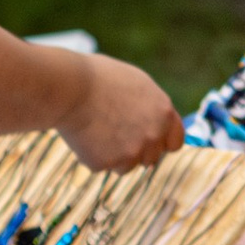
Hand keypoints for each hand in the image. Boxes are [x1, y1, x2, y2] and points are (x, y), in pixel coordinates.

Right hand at [58, 56, 181, 170]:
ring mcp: (130, 153)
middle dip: (135, 150)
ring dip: (114, 155)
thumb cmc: (99, 78)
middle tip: (114, 133)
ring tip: (96, 130)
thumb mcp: (137, 84)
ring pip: (126, 166)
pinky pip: (101, 165)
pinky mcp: (106, 163)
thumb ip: (152, 108)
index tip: (149, 141)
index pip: (175, 142)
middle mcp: (152, 136)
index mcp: (164, 114)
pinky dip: (92, 155)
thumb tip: (157, 122)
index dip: (161, 142)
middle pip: (150, 158)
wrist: (69, 87)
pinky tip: (83, 135)